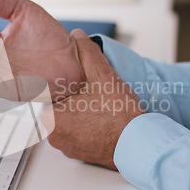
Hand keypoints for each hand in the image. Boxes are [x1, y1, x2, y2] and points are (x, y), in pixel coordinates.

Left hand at [42, 29, 143, 169]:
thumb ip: (87, 52)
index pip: (49, 91)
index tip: (81, 82)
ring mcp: (67, 148)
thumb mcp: (103, 75)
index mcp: (50, 117)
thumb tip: (77, 35)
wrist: (140, 145)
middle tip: (93, 93)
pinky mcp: (80, 154)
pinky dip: (88, 126)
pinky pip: (79, 134)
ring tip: (100, 105)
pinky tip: (103, 119)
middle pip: (59, 105)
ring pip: (69, 119)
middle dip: (74, 96)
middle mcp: (53, 136)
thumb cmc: (120, 115)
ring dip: (81, 111)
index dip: (67, 82)